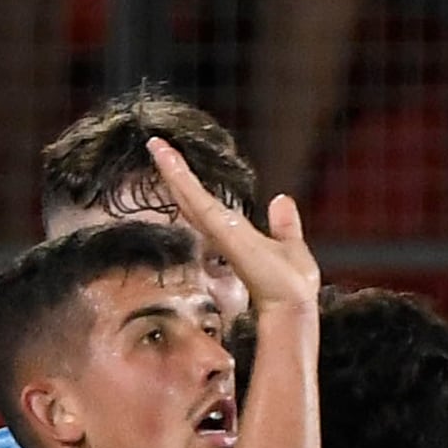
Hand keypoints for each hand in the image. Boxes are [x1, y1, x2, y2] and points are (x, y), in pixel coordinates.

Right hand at [146, 136, 319, 314]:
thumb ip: (284, 225)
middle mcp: (221, 232)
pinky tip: (168, 159)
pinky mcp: (220, 228)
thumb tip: (281, 199)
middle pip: (191, 199)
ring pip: (190, 195)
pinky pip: (197, 199)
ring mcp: (218, 230)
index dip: (190, 187)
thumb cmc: (291, 285)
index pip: (206, 206)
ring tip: (156, 144)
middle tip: (156, 146)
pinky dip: (181, 178)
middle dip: (174, 173)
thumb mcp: (290, 246)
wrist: (291, 303)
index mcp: (234, 234)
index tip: (176, 165)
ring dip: (173, 169)